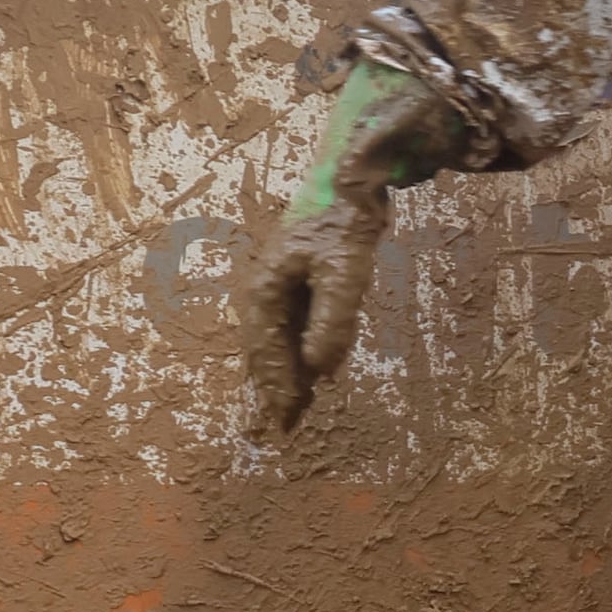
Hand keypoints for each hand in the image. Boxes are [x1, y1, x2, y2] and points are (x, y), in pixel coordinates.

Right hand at [245, 61, 483, 432]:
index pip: (266, 353)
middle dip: (274, 390)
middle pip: (265, 352)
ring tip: (294, 411)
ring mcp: (277, 287)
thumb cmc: (343, 223)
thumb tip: (319, 369)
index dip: (276, 389)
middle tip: (282, 430)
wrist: (348, 181)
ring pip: (277, 343)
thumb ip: (332, 322)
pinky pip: (291, 329)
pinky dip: (296, 355)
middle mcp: (263, 292)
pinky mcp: (297, 283)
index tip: (283, 422)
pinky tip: (310, 373)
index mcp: (264, 292)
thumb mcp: (345, 272)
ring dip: (285, 376)